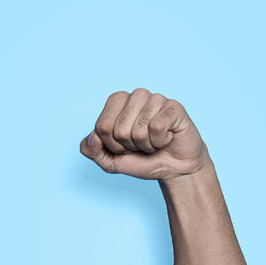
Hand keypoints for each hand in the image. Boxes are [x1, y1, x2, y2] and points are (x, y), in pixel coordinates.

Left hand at [80, 89, 208, 180]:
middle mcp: (136, 96)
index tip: (124, 146)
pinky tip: (167, 137)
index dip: (112, 145)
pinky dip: (161, 141)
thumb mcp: (110, 161)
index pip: (102, 127)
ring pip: (139, 129)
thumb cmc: (141, 160)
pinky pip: (157, 127)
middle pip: (119, 130)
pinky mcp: (173, 107)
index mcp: (117, 102)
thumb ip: (92, 151)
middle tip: (141, 144)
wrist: (172, 168)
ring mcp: (156, 99)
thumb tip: (92, 138)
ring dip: (146, 144)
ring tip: (154, 140)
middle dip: (129, 146)